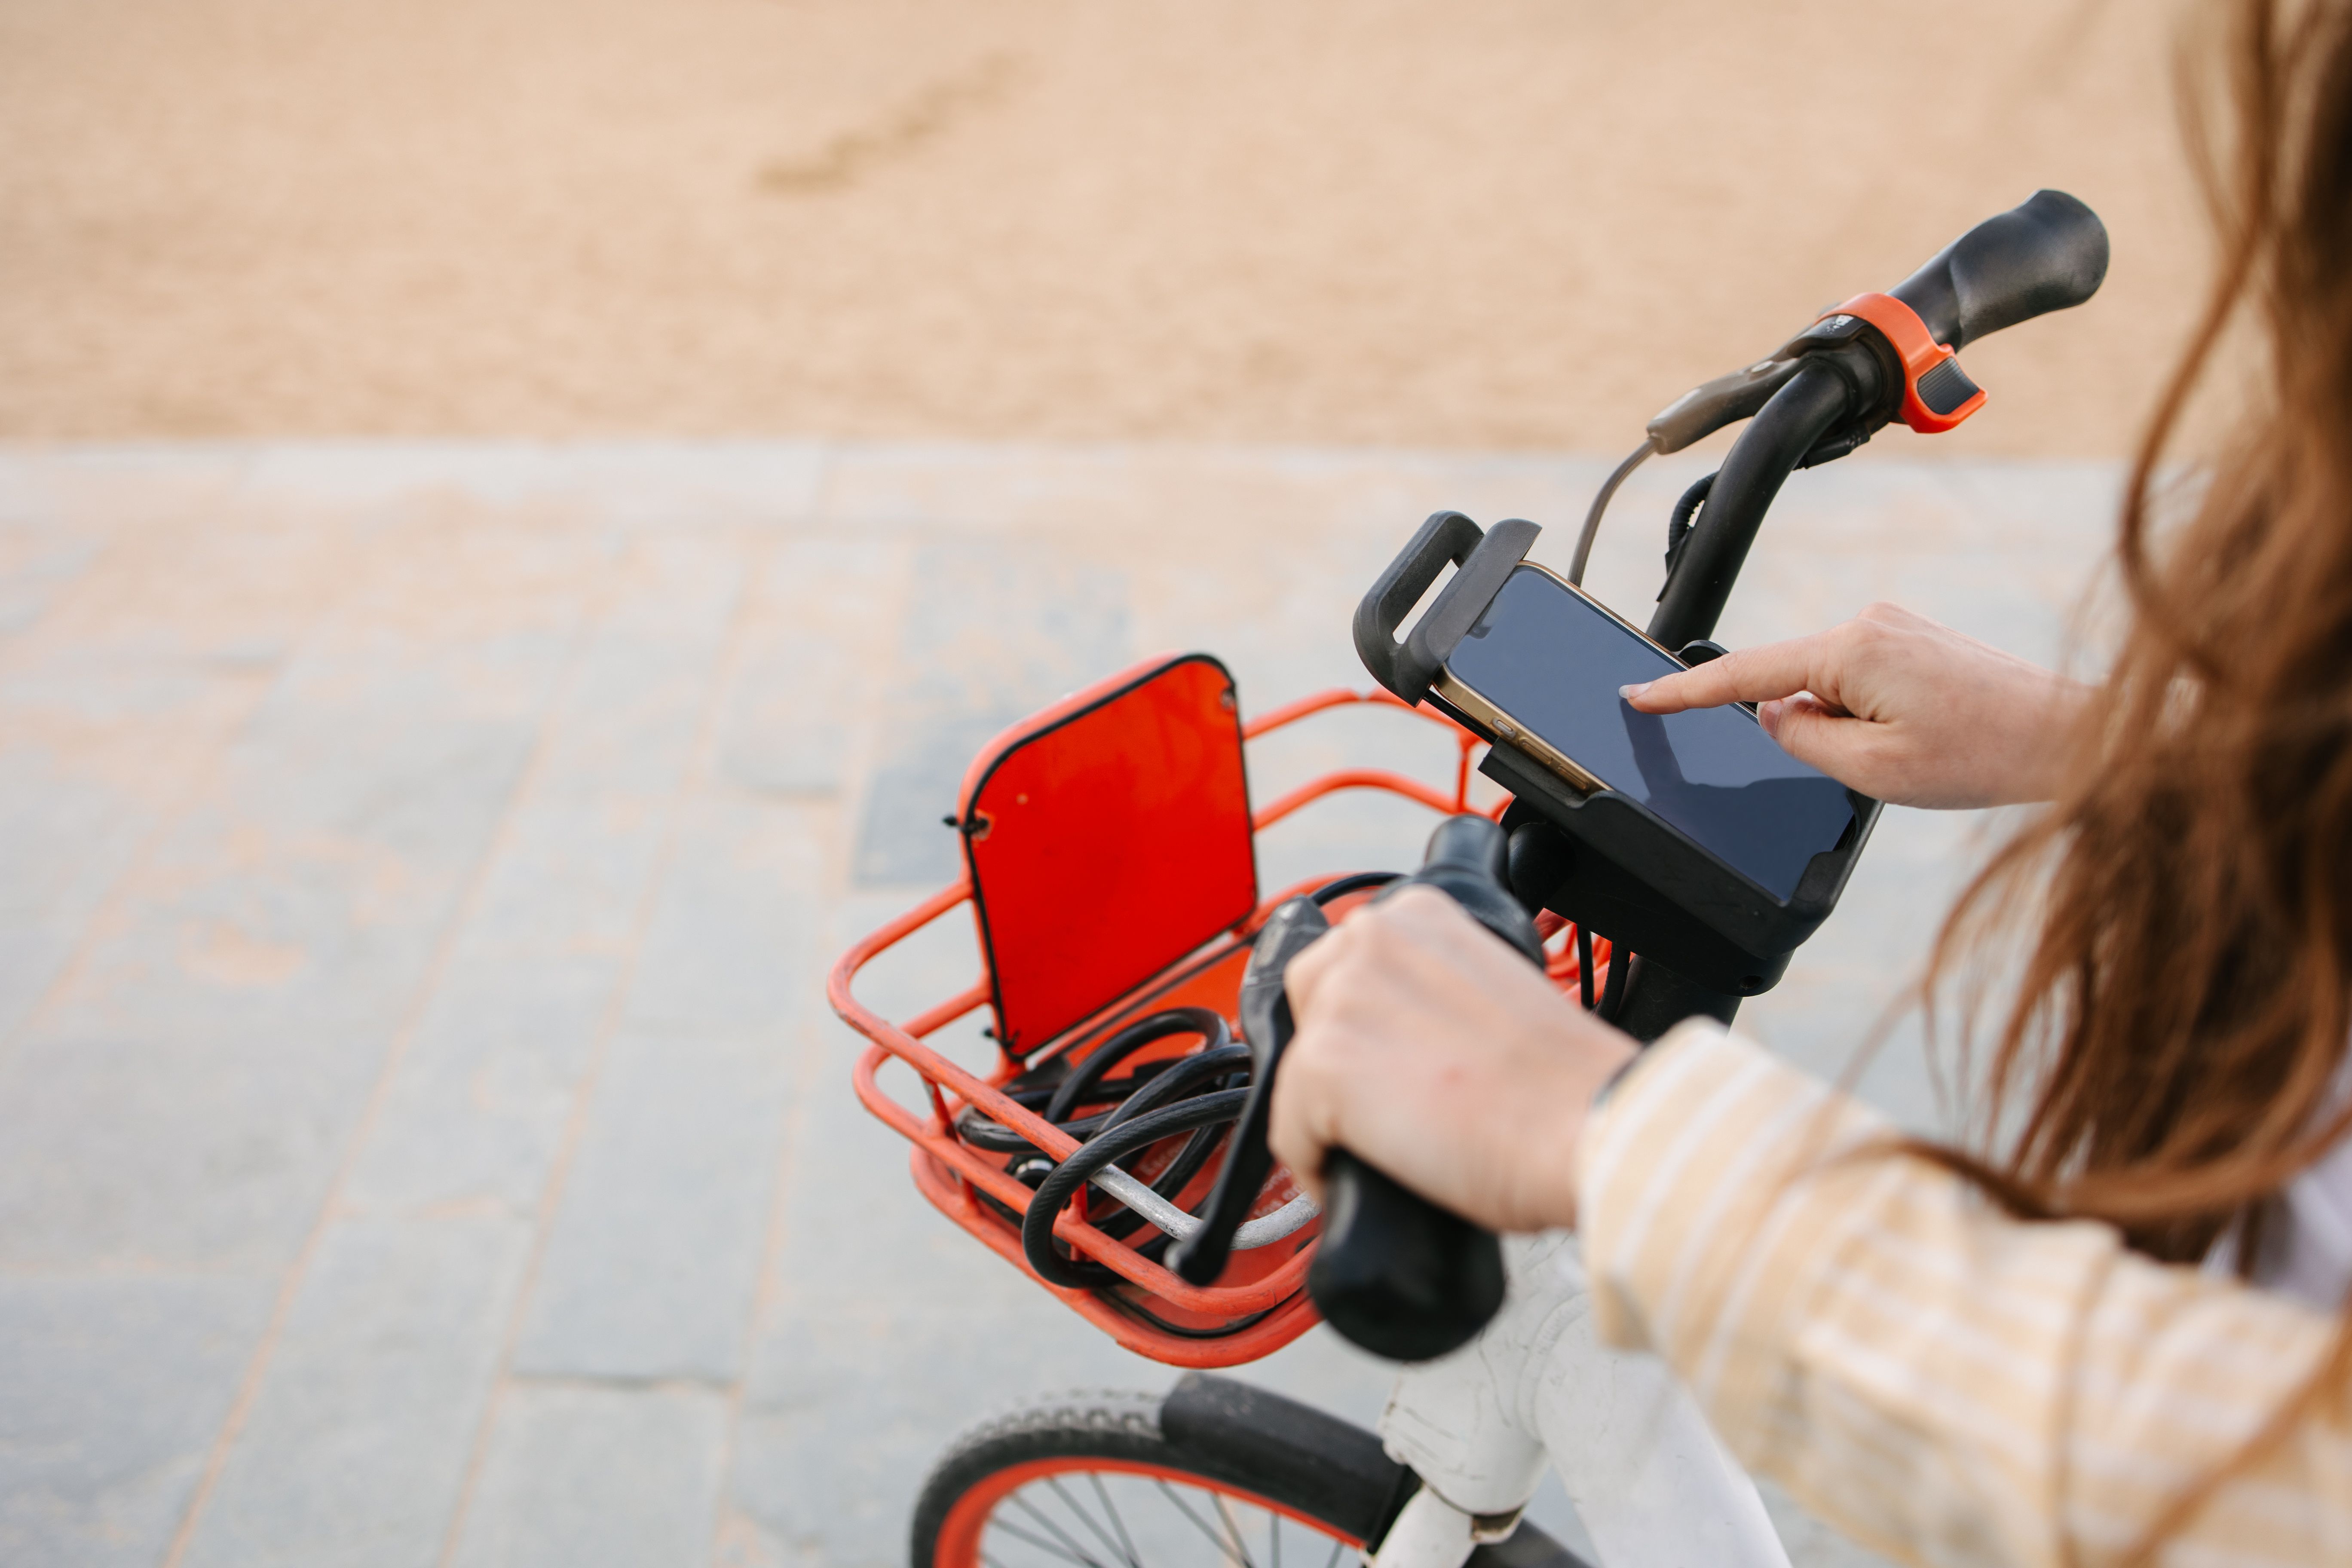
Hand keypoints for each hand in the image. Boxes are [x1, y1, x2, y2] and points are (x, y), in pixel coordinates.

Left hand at [1267, 886, 1635, 1233]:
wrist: (1588, 1125)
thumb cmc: (1564, 1083)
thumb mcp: (1494, 991)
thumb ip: (1437, 993)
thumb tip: (1405, 1038)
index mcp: (1419, 914)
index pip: (1346, 965)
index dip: (1360, 1025)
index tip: (1379, 1060)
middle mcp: (1372, 940)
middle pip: (1307, 1007)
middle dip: (1334, 1059)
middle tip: (1379, 1108)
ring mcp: (1341, 1001)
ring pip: (1297, 1070)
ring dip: (1326, 1116)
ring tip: (1376, 1151)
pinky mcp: (1321, 1066)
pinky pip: (1289, 1132)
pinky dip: (1316, 1167)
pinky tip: (1361, 1182)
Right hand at [1622, 603, 2092, 808]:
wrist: (2072, 736)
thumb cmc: (1986, 753)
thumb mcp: (1874, 771)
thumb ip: (1803, 743)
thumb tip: (1776, 719)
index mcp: (1852, 649)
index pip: (1744, 673)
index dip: (1684, 690)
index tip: (1640, 697)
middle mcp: (1869, 623)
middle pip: (1791, 682)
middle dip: (1810, 731)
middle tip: (1878, 762)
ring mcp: (1894, 627)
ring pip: (1827, 687)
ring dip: (1849, 729)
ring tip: (1919, 752)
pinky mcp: (1913, 640)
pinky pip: (1857, 681)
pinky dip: (1868, 717)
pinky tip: (1921, 739)